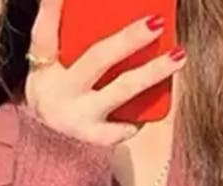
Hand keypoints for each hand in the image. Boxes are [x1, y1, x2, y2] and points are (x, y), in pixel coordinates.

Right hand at [24, 0, 186, 145]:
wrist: (47, 134)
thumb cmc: (57, 83)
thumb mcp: (51, 59)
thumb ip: (67, 33)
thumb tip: (89, 4)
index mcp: (44, 65)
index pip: (45, 34)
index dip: (51, 11)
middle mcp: (59, 91)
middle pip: (97, 60)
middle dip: (129, 40)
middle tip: (157, 22)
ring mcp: (78, 116)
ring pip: (121, 90)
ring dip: (152, 72)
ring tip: (178, 55)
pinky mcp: (93, 136)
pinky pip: (124, 125)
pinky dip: (142, 114)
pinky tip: (160, 97)